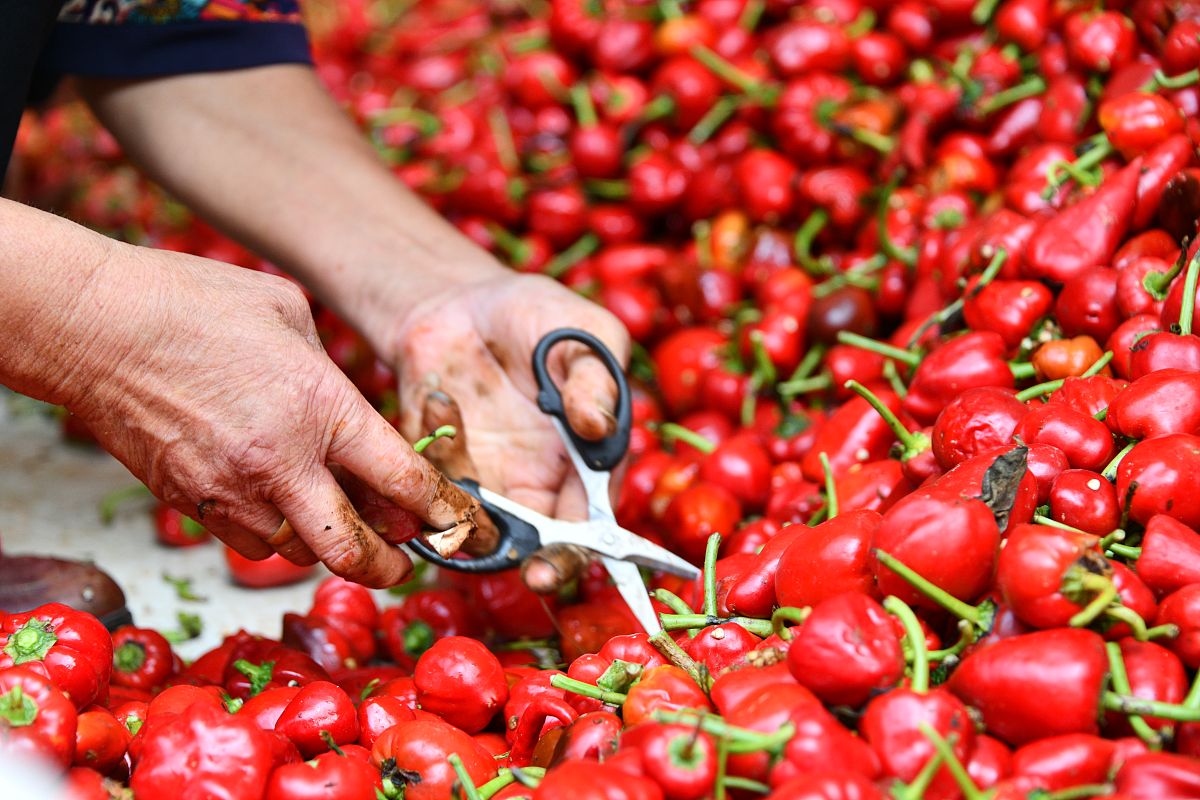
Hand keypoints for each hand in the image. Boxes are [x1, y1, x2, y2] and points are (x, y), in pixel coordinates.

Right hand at [65, 245, 480, 586]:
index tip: (452, 522)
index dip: (438, 511)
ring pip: (298, 554)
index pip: (402, 481)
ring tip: (339, 524)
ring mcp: (231, 492)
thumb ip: (331, 373)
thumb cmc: (194, 303)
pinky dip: (275, 536)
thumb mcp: (290, 314)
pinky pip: (249, 543)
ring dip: (327, 546)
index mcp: (322, 410)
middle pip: (353, 552)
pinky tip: (278, 507)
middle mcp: (282, 465)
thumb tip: (349, 412)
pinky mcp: (189, 504)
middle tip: (402, 562)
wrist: (94, 326)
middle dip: (389, 567)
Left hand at [390, 273, 629, 587]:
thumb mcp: (583, 331)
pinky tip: (440, 395)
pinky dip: (434, 450)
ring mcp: (485, 483)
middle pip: (537, 549)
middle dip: (532, 564)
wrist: (461, 302)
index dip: (578, 555)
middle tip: (521, 563)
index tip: (556, 566)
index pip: (590, 527)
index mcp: (585, 464)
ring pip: (475, 529)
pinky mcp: (437, 472)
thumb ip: (596, 377)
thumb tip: (598, 425)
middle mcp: (538, 485)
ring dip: (464, 497)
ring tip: (455, 416)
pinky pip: (429, 492)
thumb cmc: (537, 316)